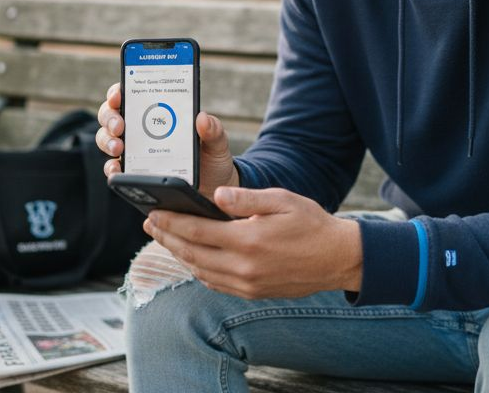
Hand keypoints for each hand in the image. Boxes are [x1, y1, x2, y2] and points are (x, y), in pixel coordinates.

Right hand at [95, 83, 239, 196]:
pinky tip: (117, 169)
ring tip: (119, 148)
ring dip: (107, 141)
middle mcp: (141, 129)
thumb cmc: (212, 159)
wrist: (213, 190)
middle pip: (112, 115)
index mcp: (159, 112)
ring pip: (107, 139)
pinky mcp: (133, 173)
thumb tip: (202, 117)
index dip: (118, 91)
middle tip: (119, 126)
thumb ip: (213, 130)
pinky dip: (111, 168)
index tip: (119, 96)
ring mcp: (134, 150)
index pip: (131, 94)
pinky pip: (114, 169)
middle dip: (110, 117)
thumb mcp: (216, 142)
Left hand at [144, 186, 362, 299]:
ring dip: (179, 255)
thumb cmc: (311, 223)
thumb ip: (246, 199)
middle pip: (191, 253)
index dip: (171, 222)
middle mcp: (243, 267)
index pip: (196, 231)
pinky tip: (192, 257)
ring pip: (200, 270)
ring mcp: (247, 284)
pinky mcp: (252, 293)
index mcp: (248, 240)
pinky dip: (198, 270)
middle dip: (167, 237)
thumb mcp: (282, 200)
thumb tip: (214, 195)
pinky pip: (215, 283)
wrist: (338, 259)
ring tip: (165, 238)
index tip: (152, 213)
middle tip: (150, 224)